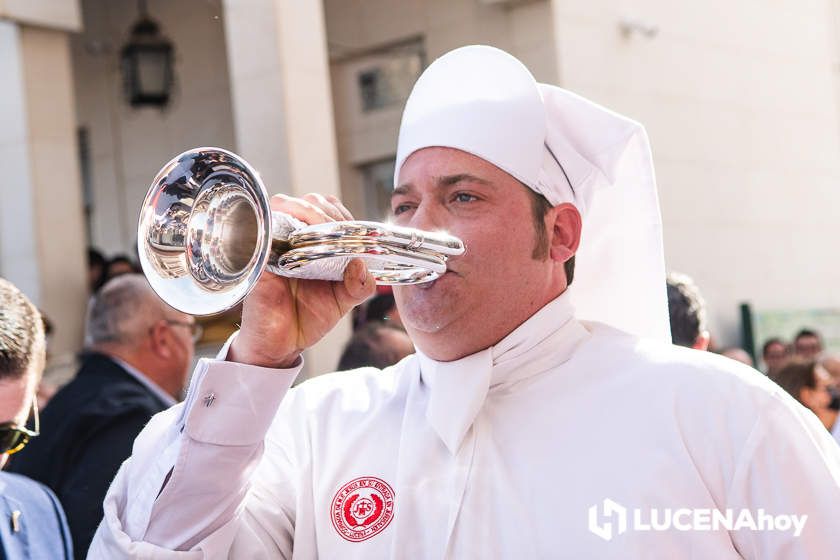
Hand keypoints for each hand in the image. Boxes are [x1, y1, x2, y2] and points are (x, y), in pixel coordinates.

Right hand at [228, 194, 374, 367]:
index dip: (344, 215)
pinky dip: (278, 229)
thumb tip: (361, 264)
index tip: (354, 234)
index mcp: (320, 242)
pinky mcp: (256, 255)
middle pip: (310, 201)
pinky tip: (294, 244)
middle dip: (327, 213)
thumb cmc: (309, 316)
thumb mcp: (344, 301)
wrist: (281, 343)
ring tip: (319, 236)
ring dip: (306, 214)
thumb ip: (361, 285)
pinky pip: (263, 230)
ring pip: (285, 204)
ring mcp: (274, 242)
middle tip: (335, 235)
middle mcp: (296, 237)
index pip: (332, 209)